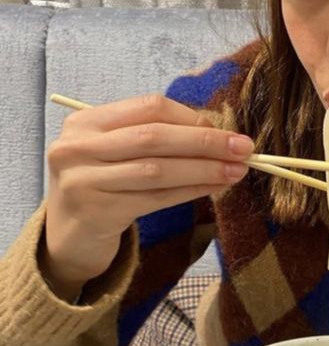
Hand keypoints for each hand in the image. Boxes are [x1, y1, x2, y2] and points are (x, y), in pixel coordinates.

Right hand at [44, 94, 253, 286]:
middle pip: (154, 137)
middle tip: (244, 148)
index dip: (192, 118)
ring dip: (204, 169)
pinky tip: (213, 188)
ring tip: (236, 171)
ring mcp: (83, 181)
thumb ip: (155, 137)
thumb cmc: (103, 186)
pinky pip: (156, 198)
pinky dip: (190, 191)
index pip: (149, 108)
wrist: (68, 237)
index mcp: (86, 121)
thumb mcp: (117, 152)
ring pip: (157, 169)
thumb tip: (218, 132)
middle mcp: (78, 147)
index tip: (226, 130)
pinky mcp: (97, 213)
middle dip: (205, 142)